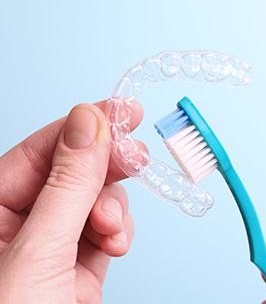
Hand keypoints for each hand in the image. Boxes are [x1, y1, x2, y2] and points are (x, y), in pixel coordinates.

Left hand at [0, 101, 144, 303]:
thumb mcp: (38, 250)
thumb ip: (66, 184)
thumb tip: (87, 122)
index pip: (42, 148)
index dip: (83, 124)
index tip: (121, 110)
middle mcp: (22, 220)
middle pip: (75, 169)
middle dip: (107, 164)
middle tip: (136, 155)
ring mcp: (56, 240)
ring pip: (97, 196)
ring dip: (114, 205)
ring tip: (112, 227)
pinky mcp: (82, 261)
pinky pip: (108, 227)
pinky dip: (120, 229)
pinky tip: (117, 241)